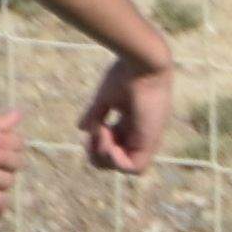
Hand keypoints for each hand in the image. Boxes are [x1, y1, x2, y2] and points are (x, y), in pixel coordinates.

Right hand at [77, 52, 171, 175]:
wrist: (142, 62)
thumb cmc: (126, 73)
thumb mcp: (105, 98)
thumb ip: (95, 114)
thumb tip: (81, 128)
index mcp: (132, 122)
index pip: (114, 146)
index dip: (98, 144)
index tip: (93, 128)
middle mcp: (140, 133)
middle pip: (117, 160)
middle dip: (97, 154)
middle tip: (93, 134)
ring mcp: (147, 138)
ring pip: (125, 166)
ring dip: (105, 157)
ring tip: (101, 133)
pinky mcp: (150, 140)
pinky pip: (135, 168)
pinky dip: (116, 161)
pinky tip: (109, 141)